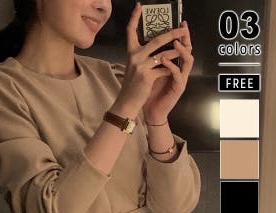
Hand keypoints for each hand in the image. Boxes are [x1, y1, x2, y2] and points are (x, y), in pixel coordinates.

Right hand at [115, 3, 188, 117]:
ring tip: (186, 48)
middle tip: (184, 28)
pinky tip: (175, 70)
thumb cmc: (132, 85)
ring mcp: (141, 66)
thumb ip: (143, 56)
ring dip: (177, 52)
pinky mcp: (147, 76)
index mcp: (131, 52)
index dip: (134, 18)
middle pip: (157, 40)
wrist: (127, 102)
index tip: (139, 6)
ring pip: (164, 54)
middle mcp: (135, 56)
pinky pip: (165, 69)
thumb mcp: (134, 67)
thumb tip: (159, 47)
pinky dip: (171, 69)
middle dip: (173, 33)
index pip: (130, 31)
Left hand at [142, 20, 193, 123]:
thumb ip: (153, 60)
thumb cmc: (151, 92)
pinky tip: (165, 60)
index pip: (180, 47)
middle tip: (182, 28)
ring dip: (181, 51)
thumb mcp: (151, 72)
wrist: (151, 111)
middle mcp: (180, 70)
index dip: (181, 35)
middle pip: (188, 50)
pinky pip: (178, 75)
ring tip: (175, 43)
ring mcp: (180, 79)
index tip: (180, 22)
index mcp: (174, 65)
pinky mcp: (178, 88)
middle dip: (186, 38)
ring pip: (188, 61)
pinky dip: (172, 66)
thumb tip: (147, 44)